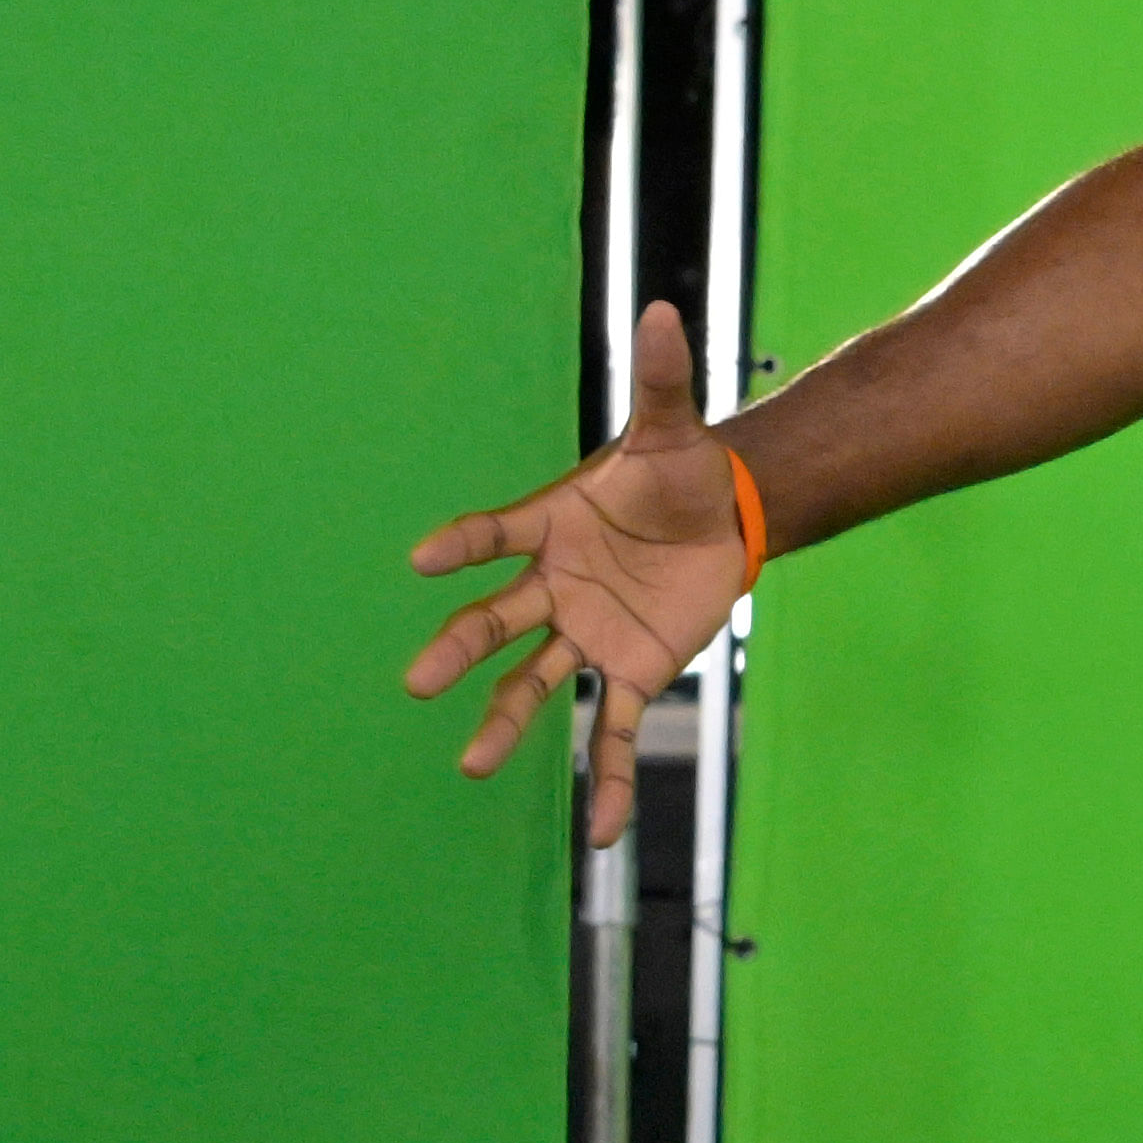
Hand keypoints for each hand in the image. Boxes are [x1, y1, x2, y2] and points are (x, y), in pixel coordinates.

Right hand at [404, 302, 758, 848]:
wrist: (723, 516)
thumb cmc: (681, 470)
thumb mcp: (675, 428)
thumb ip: (662, 379)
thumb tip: (663, 311)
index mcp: (551, 525)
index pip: (496, 534)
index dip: (463, 544)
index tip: (422, 557)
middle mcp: (554, 586)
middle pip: (496, 622)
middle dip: (458, 650)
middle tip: (419, 680)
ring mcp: (586, 634)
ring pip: (535, 684)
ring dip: (503, 723)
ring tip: (470, 767)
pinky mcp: (631, 670)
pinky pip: (616, 730)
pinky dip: (610, 779)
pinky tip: (602, 832)